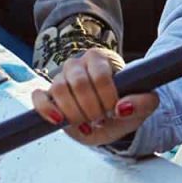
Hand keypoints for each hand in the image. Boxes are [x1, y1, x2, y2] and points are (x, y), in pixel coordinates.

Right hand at [30, 47, 158, 146]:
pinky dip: (46, 109)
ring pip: (58, 88)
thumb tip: (122, 108)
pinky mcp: (47, 95)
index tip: (114, 110)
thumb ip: (143, 103)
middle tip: (101, 119)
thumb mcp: (143, 106)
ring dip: (74, 112)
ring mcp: (60, 78)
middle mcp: (77, 64)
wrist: (108, 122)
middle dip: (91, 108)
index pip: (100, 74)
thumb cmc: (125, 108)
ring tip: (86, 123)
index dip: (107, 97)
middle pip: (79, 82)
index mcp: (100, 59)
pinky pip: (38, 96)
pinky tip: (58, 120)